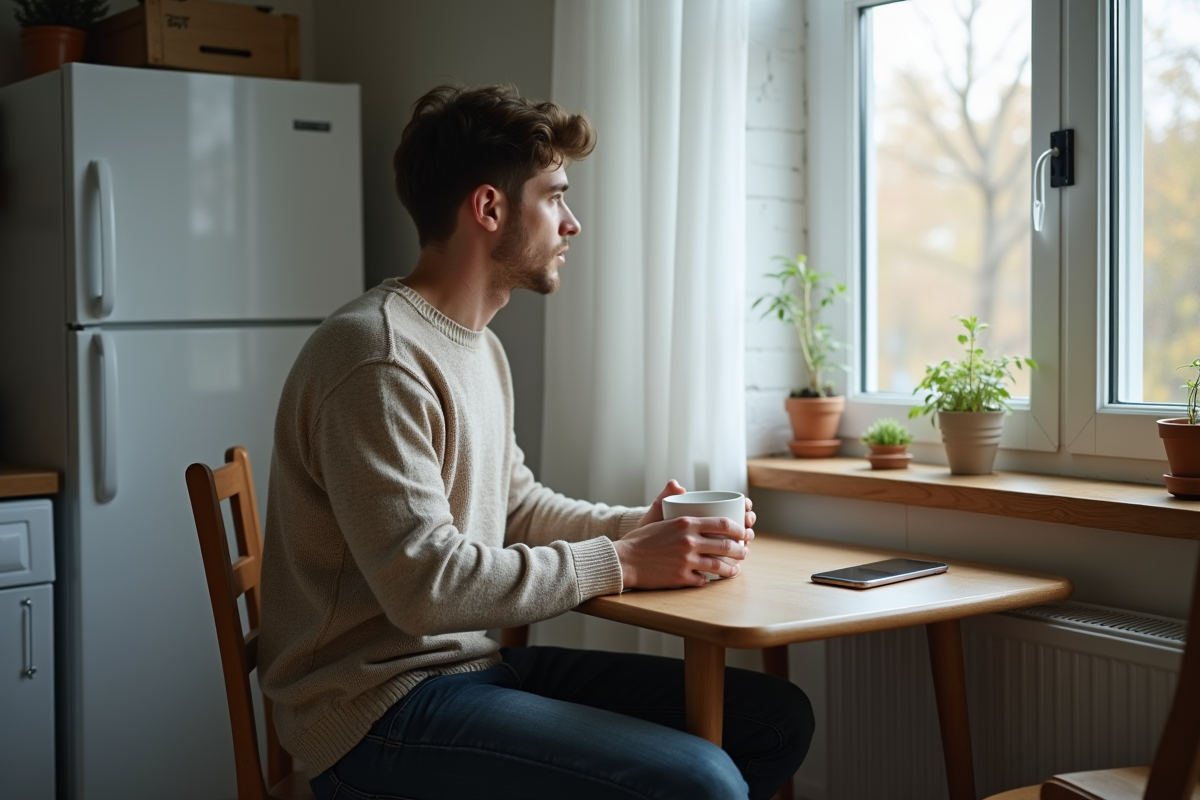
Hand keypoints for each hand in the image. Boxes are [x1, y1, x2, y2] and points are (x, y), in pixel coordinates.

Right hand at [617, 482, 753, 588]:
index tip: (742, 533)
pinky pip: (703, 580)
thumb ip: (670, 501)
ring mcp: (686, 561)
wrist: (623, 560)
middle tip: (743, 552)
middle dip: (740, 550)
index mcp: (686, 523)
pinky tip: (710, 579)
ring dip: (731, 568)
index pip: (723, 524)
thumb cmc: (640, 539)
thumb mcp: (657, 516)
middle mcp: (689, 541)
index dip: (738, 529)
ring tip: (735, 569)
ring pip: (719, 566)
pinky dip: (709, 580)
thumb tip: (678, 485)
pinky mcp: (681, 578)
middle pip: (726, 545)